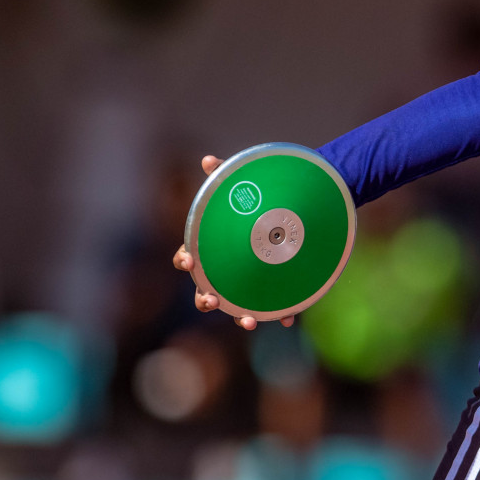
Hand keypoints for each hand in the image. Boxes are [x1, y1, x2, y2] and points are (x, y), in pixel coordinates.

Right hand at [172, 154, 295, 331]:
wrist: (295, 210)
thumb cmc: (258, 201)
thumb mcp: (242, 185)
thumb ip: (224, 173)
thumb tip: (208, 159)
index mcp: (211, 248)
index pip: (189, 257)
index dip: (185, 261)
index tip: (188, 261)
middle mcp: (226, 271)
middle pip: (206, 291)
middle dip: (205, 299)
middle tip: (211, 299)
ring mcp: (250, 283)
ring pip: (238, 307)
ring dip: (239, 316)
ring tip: (246, 320)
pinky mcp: (275, 290)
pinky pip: (276, 308)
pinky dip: (281, 315)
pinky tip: (288, 319)